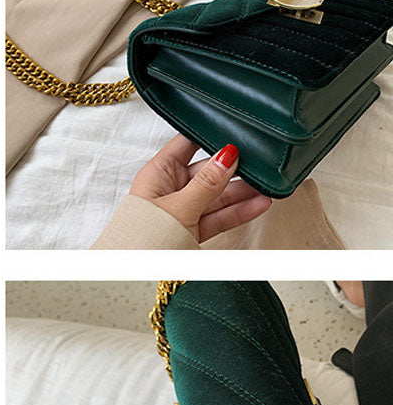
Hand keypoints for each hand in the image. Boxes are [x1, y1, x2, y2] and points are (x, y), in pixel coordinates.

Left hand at [129, 134, 271, 241]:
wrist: (136, 274)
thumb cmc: (143, 237)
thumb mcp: (179, 206)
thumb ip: (206, 182)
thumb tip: (228, 155)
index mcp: (158, 173)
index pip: (186, 144)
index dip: (209, 135)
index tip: (235, 130)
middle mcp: (170, 189)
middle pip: (207, 171)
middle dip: (234, 168)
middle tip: (261, 162)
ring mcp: (182, 210)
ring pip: (216, 196)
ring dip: (242, 192)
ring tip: (268, 184)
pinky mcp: (191, 230)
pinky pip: (218, 216)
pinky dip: (238, 212)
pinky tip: (259, 204)